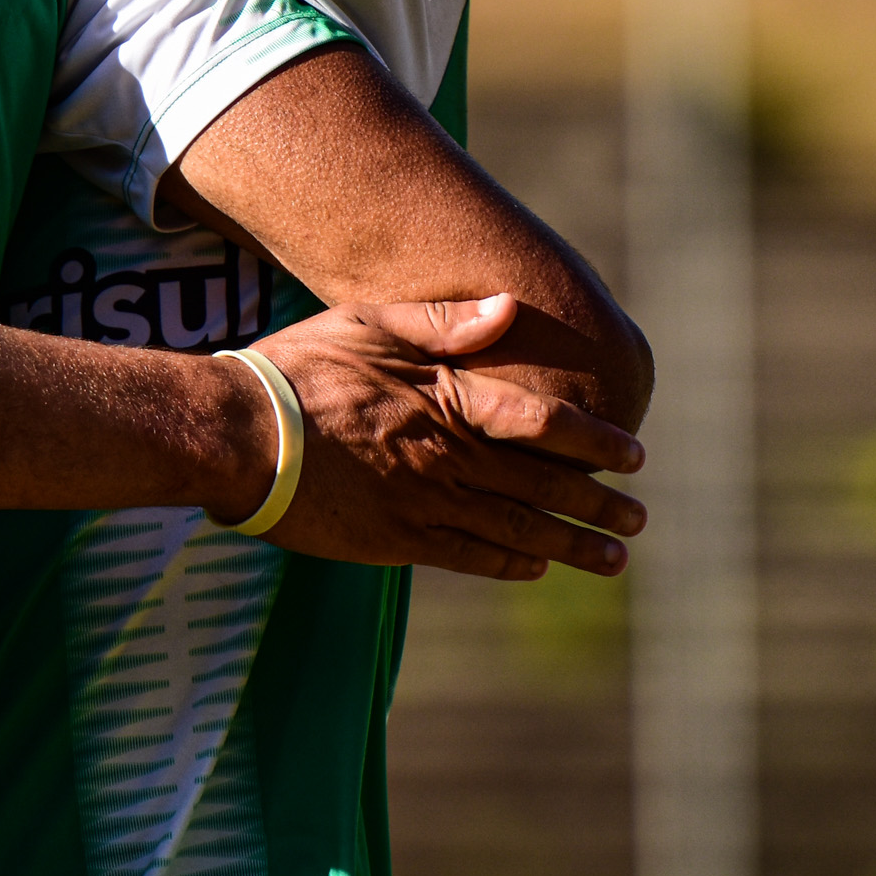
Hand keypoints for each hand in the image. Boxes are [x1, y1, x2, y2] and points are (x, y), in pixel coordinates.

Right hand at [239, 294, 647, 579]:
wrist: (237, 436)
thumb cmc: (297, 371)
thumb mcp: (368, 322)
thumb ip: (442, 321)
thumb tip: (510, 309)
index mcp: (448, 400)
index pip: (544, 424)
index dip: (595, 442)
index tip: (634, 456)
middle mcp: (448, 457)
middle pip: (543, 486)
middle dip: (598, 506)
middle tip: (638, 521)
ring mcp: (424, 503)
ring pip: (517, 529)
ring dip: (570, 545)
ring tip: (611, 560)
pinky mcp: (395, 540)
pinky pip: (468, 556)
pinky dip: (509, 563)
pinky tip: (535, 566)